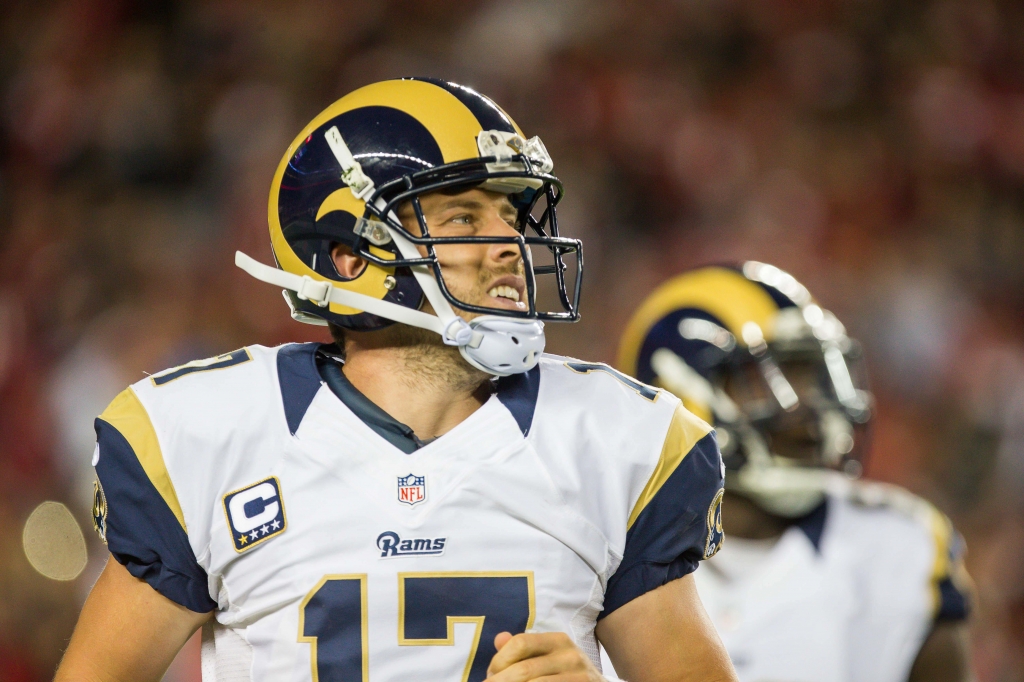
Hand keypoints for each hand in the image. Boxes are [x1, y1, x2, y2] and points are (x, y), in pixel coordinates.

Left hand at [485, 631, 605, 681]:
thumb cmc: (566, 674)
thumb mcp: (548, 656)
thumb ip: (523, 649)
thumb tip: (499, 639)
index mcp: (558, 641)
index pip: (520, 643)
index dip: (499, 660)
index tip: (490, 675)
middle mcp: (571, 656)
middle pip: (525, 669)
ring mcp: (579, 678)